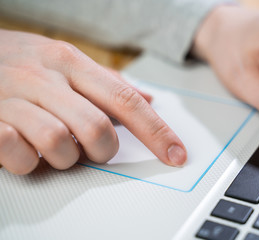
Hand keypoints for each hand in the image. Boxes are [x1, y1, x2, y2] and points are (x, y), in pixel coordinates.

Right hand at [0, 29, 185, 174]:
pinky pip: (18, 153)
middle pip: (97, 129)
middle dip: (102, 150)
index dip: (156, 131)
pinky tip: (24, 147)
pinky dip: (27, 160)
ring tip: (53, 145)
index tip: (175, 153)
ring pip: (60, 144)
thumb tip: (148, 100)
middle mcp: (46, 79)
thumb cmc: (22, 61)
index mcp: (71, 63)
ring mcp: (14, 99)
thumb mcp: (65, 60)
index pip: (125, 101)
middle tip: (92, 148)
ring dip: (64, 157)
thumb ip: (108, 83)